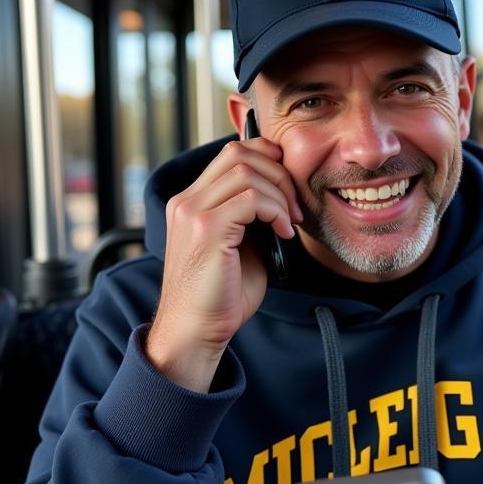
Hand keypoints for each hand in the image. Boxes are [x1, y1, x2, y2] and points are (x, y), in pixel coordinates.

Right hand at [146, 137, 301, 390]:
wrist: (196, 330)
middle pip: (238, 152)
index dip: (267, 159)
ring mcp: (193, 212)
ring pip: (247, 171)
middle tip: (295, 207)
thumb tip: (283, 194)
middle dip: (279, 173)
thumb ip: (251, 216)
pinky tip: (283, 234)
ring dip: (280, 194)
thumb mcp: (240, 245)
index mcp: (192, 201)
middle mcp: (187, 200)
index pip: (231, 153)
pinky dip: (276, 210)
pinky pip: (251, 198)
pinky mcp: (206, 228)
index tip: (289, 188)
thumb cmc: (221, 295)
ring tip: (290, 223)